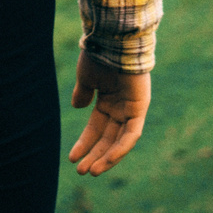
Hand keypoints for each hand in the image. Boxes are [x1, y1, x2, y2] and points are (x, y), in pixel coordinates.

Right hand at [67, 51, 149, 174]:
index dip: (84, 143)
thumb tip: (77, 107)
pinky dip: (120, 148)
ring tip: (92, 171)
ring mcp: (132, 109)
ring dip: (106, 157)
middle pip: (107, 138)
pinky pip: (131, 134)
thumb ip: (84, 94)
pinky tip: (107, 159)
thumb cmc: (98, 56)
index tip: (71, 158)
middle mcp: (121, 107)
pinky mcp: (140, 108)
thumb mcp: (86, 78)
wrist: (111, 40)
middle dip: (94, 155)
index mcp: (107, 101)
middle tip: (81, 172)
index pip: (95, 128)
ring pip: (120, 141)